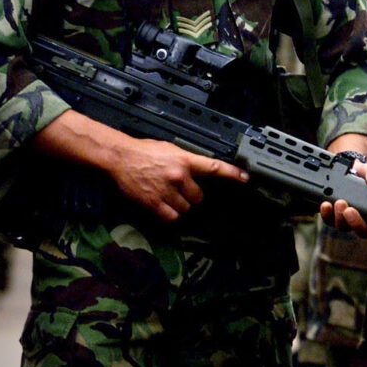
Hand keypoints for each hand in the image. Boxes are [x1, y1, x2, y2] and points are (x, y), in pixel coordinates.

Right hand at [109, 138, 248, 221]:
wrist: (121, 157)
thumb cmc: (145, 151)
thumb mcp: (171, 149)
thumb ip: (187, 160)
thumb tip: (199, 169)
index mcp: (184, 160)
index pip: (214, 167)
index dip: (232, 173)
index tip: (245, 178)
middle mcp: (178, 176)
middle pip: (199, 197)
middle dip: (193, 196)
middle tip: (182, 190)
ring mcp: (166, 191)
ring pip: (186, 208)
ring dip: (181, 205)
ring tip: (170, 196)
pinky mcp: (154, 203)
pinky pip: (172, 216)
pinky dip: (171, 214)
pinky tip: (165, 206)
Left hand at [319, 155, 366, 237]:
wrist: (347, 171)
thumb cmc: (363, 174)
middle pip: (365, 232)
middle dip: (356, 223)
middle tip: (350, 210)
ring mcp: (350, 221)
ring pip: (345, 228)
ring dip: (340, 217)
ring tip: (338, 201)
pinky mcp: (335, 218)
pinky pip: (330, 222)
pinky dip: (327, 215)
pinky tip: (325, 204)